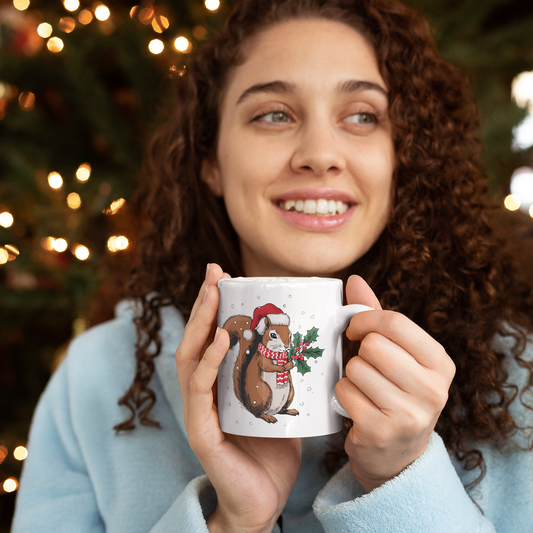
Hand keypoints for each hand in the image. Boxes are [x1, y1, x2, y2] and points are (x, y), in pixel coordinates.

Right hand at [175, 264, 300, 532]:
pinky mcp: (202, 432)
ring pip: (191, 358)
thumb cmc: (275, 449)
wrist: (265, 500)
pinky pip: (200, 391)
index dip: (215, 305)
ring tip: (214, 294)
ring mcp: (200, 411)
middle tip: (214, 271)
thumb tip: (314, 339)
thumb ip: (287, 373)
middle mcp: (206, 392)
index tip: (225, 274)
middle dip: (204, 302)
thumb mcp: (283, 402)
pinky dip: (208, 362)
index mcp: (222, 383)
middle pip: (197, 339)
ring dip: (201, 323)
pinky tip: (220, 340)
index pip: (212, 337)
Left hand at [335, 276, 455, 492]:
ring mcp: (409, 414)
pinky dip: (342, 395)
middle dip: (359, 353)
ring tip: (364, 389)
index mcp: (440, 363)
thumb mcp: (396, 354)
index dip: (365, 319)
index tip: (355, 330)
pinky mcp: (381, 431)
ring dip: (350, 375)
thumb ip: (377, 316)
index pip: (396, 322)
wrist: (397, 455)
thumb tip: (354, 279)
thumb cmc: (394, 392)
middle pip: (373, 345)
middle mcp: (432, 390)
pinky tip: (357, 406)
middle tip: (365, 366)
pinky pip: (344, 392)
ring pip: (355, 368)